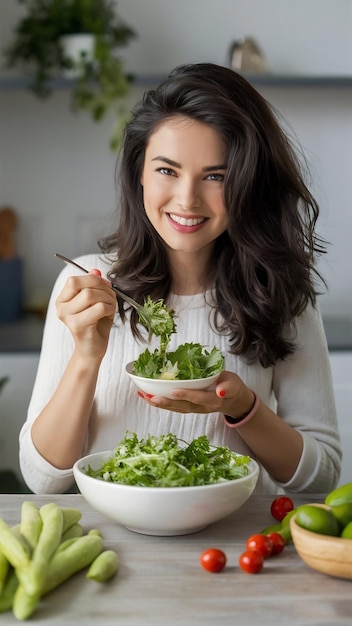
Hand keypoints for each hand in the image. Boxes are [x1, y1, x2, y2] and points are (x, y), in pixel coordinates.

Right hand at [55, 270, 116, 359]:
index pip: (74, 280)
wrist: (93, 349)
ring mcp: (68, 317)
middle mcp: (61, 308)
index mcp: (62, 299)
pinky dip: (109, 308)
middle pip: (83, 286)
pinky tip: (109, 314)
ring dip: (107, 298)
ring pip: (90, 295)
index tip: (104, 286)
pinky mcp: (78, 326)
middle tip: (110, 297)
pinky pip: (98, 308)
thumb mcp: (96, 300)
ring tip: (110, 306)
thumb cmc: (95, 324)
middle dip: (103, 288)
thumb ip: (94, 285)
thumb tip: (95, 271)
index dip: (92, 279)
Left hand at [137, 370, 254, 416]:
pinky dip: (160, 403)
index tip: (174, 390)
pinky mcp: (188, 407)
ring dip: (159, 404)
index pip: (199, 398)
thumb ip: (228, 387)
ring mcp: (194, 409)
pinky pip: (173, 407)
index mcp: (213, 401)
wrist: (233, 400)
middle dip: (166, 403)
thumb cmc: (232, 387)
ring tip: (144, 396)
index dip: (187, 395)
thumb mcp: (234, 384)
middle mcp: (202, 408)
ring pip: (175, 408)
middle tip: (151, 397)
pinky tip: (148, 397)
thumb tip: (220, 390)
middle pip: (182, 407)